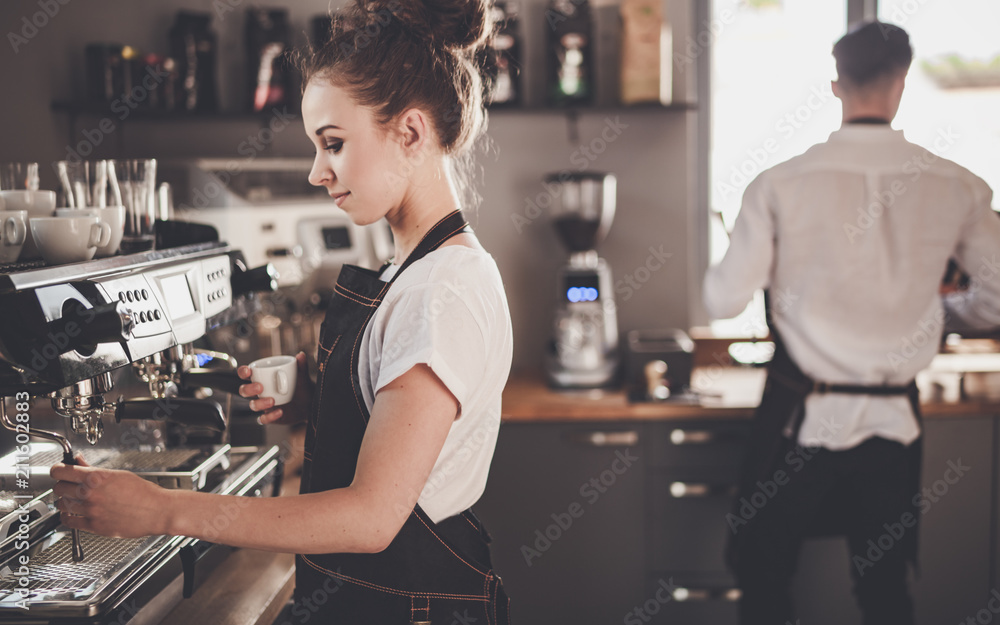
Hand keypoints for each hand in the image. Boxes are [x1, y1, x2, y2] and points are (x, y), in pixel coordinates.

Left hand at [50, 455, 172, 537]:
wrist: (157, 511)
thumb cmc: (143, 492)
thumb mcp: (118, 474)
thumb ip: (94, 469)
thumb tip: (79, 461)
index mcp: (97, 477)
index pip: (61, 471)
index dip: (58, 470)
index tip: (59, 471)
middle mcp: (91, 493)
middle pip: (58, 488)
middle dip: (62, 485)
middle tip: (69, 485)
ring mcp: (91, 510)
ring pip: (62, 504)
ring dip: (66, 501)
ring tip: (74, 500)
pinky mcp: (94, 526)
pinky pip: (69, 521)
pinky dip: (68, 517)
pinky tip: (74, 513)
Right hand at [237, 352, 312, 425]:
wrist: (310, 404)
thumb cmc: (302, 387)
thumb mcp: (302, 376)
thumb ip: (301, 365)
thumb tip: (301, 355)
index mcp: (264, 378)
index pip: (247, 374)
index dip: (243, 372)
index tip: (248, 371)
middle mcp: (261, 391)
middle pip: (244, 390)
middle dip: (248, 389)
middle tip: (260, 387)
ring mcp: (264, 404)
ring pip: (252, 405)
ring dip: (259, 403)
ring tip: (273, 400)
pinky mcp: (270, 416)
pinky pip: (263, 419)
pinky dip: (269, 417)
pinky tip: (280, 412)